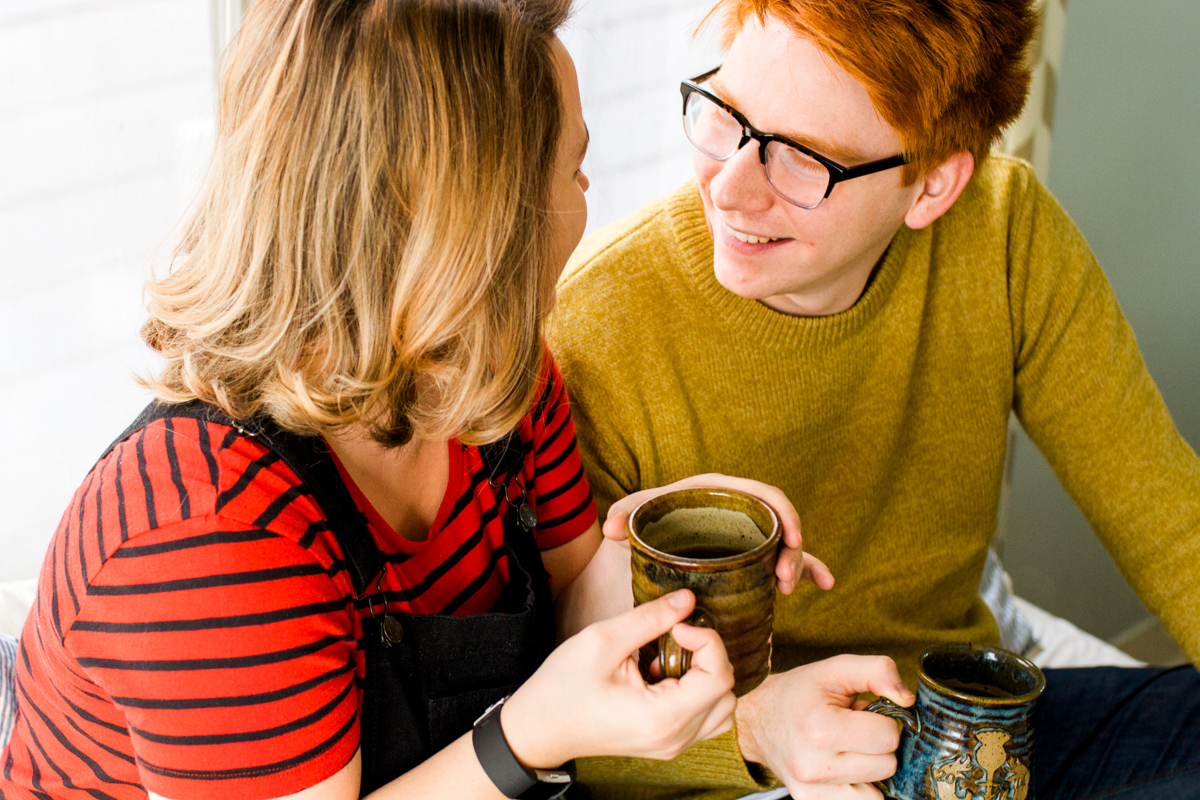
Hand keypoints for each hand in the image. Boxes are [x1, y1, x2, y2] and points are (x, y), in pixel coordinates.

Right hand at [501, 589, 736, 766]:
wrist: (539, 727)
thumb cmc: (562, 687)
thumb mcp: (602, 641)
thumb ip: (650, 618)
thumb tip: (688, 600)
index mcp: (662, 717)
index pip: (720, 676)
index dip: (707, 640)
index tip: (676, 626)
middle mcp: (674, 738)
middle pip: (727, 692)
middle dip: (708, 656)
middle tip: (674, 638)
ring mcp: (672, 746)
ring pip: (721, 708)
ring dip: (706, 676)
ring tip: (669, 659)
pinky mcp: (666, 744)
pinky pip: (704, 719)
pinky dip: (697, 693)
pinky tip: (664, 676)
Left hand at [603, 474, 834, 594]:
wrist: (631, 551)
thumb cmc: (637, 528)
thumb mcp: (632, 520)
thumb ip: (623, 516)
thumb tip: (611, 528)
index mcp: (716, 494)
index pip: (759, 493)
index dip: (782, 512)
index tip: (792, 538)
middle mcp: (734, 512)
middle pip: (777, 522)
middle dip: (791, 549)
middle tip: (783, 582)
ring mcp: (743, 537)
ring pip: (782, 545)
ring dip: (796, 563)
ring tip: (785, 591)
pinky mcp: (748, 559)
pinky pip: (782, 560)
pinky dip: (806, 569)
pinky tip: (825, 583)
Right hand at [735, 655, 914, 798]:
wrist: (757, 720)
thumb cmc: (799, 693)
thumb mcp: (836, 669)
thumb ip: (878, 671)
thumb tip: (908, 700)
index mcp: (821, 729)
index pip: (888, 737)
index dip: (883, 721)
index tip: (862, 713)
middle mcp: (816, 766)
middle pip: (886, 766)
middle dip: (877, 746)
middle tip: (853, 730)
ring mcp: (813, 792)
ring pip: (878, 792)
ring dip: (870, 770)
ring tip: (847, 750)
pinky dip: (859, 788)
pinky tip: (844, 768)